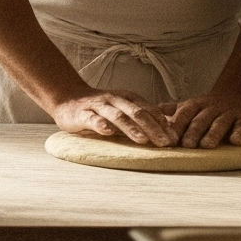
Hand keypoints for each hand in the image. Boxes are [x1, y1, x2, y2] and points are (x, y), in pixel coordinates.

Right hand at [49, 90, 175, 146]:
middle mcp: (114, 100)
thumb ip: (144, 111)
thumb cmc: (99, 107)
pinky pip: (92, 119)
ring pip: (117, 116)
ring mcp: (98, 106)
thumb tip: (172, 114)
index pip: (148, 109)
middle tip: (165, 142)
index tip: (174, 138)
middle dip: (152, 127)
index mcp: (126, 98)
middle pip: (136, 112)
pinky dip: (100, 125)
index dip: (162, 123)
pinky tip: (107, 131)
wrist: (66, 98)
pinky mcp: (82, 114)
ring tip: (142, 140)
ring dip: (131, 127)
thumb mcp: (123, 105)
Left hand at [165, 92, 240, 149]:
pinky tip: (235, 141)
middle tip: (187, 146)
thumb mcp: (189, 105)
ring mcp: (228, 114)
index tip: (168, 139)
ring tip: (207, 145)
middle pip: (200, 120)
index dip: (176, 126)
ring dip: (213, 134)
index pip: (183, 114)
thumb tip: (148, 113)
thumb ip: (172, 111)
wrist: (238, 94)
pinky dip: (239, 133)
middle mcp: (211, 108)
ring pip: (220, 123)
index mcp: (195, 105)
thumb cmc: (208, 106)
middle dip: (193, 133)